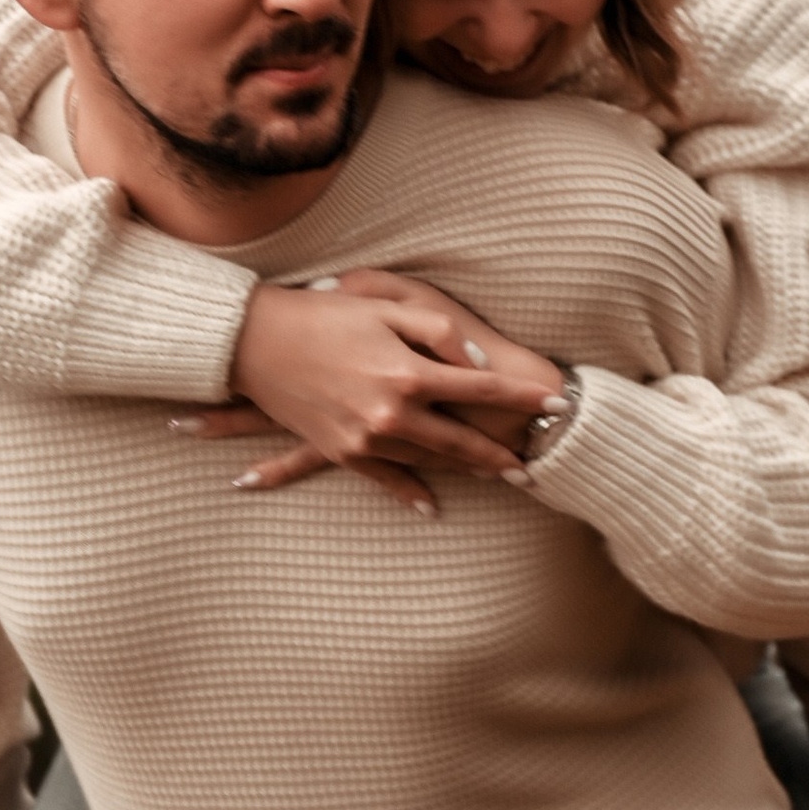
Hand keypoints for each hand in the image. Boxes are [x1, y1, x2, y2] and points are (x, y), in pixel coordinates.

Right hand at [172, 270, 565, 514]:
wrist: (253, 341)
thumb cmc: (323, 311)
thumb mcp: (386, 304)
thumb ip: (438, 331)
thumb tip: (474, 365)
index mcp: (407, 373)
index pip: (481, 389)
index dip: (522, 397)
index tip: (556, 404)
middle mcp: (390, 414)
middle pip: (461, 440)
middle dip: (501, 453)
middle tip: (534, 465)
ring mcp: (364, 439)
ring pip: (427, 461)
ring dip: (464, 471)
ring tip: (497, 477)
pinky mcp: (340, 451)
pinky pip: (383, 479)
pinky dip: (408, 493)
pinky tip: (432, 505)